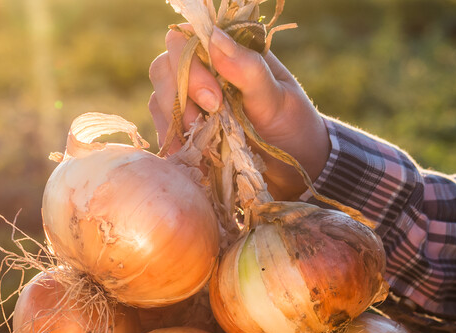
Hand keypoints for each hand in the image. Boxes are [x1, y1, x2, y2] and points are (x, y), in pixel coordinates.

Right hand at [148, 26, 330, 201]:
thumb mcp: (278, 99)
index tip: (214, 100)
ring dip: (173, 123)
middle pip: (164, 68)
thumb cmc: (294, 128)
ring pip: (159, 100)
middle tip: (206, 122)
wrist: (296, 171)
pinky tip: (190, 158)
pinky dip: (172, 143)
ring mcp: (191, 103)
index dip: (190, 65)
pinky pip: (164, 130)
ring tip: (199, 146)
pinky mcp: (186, 132)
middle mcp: (204, 73)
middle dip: (179, 97)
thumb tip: (215, 38)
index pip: (187, 40)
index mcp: (230, 53)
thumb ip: (248, 69)